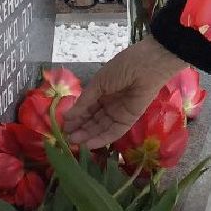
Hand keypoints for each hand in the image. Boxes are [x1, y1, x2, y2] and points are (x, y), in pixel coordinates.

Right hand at [64, 36, 186, 148]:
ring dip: (88, 135)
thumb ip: (84, 101)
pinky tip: (89, 144)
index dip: (75, 117)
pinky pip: (115, 131)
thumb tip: (67, 116)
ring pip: (102, 127)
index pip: (86, 108)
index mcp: (101, 90)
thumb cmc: (121, 68)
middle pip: (93, 120)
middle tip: (67, 138)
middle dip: (80, 129)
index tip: (63, 127)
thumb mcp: (98, 83)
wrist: (147, 66)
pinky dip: (102, 138)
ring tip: (74, 142)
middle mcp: (109, 103)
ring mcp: (119, 112)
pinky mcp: (130, 119)